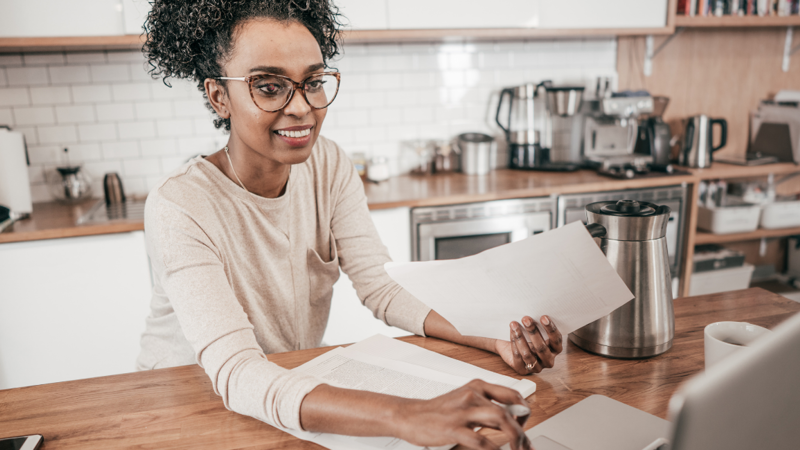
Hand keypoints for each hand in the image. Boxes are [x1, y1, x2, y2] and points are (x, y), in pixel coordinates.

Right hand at [394, 379, 529, 449]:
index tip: (525, 425)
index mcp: (477, 387)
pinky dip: (494, 449)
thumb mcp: (464, 402)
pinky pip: (480, 439)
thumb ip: (486, 409)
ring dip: (515, 436)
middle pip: (509, 409)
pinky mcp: (453, 428)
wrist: (409, 415)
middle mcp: (472, 395)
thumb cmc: (438, 412)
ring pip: (499, 418)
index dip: (524, 411)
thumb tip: (511, 421)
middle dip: (522, 431)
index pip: (512, 394)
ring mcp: (462, 411)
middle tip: (525, 446)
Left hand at [496, 315, 562, 374]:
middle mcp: (548, 360)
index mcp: (555, 349)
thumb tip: (535, 311)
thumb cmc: (525, 334)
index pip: (556, 340)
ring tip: (514, 325)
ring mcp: (536, 367)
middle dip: (533, 332)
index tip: (543, 317)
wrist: (508, 344)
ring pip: (528, 354)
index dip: (550, 329)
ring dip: (520, 337)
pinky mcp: (523, 370)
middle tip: (526, 319)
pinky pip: (518, 357)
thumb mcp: (533, 329)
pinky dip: (514, 344)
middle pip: (542, 348)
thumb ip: (537, 323)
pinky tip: (511, 333)